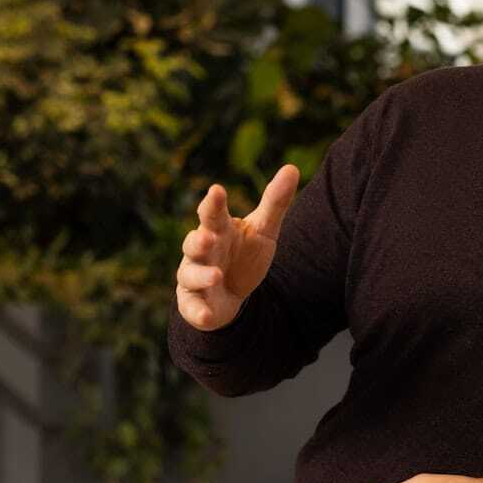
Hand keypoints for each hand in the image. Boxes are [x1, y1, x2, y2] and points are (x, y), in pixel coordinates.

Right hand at [174, 164, 299, 330]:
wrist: (232, 294)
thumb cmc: (244, 253)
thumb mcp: (264, 229)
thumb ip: (275, 202)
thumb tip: (292, 167)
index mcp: (218, 230)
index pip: (213, 214)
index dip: (213, 203)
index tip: (217, 191)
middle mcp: (201, 252)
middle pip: (194, 243)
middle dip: (198, 240)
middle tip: (208, 236)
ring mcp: (194, 278)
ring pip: (191, 275)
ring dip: (201, 275)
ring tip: (216, 276)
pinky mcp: (194, 304)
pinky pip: (194, 309)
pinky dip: (199, 312)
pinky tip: (209, 315)